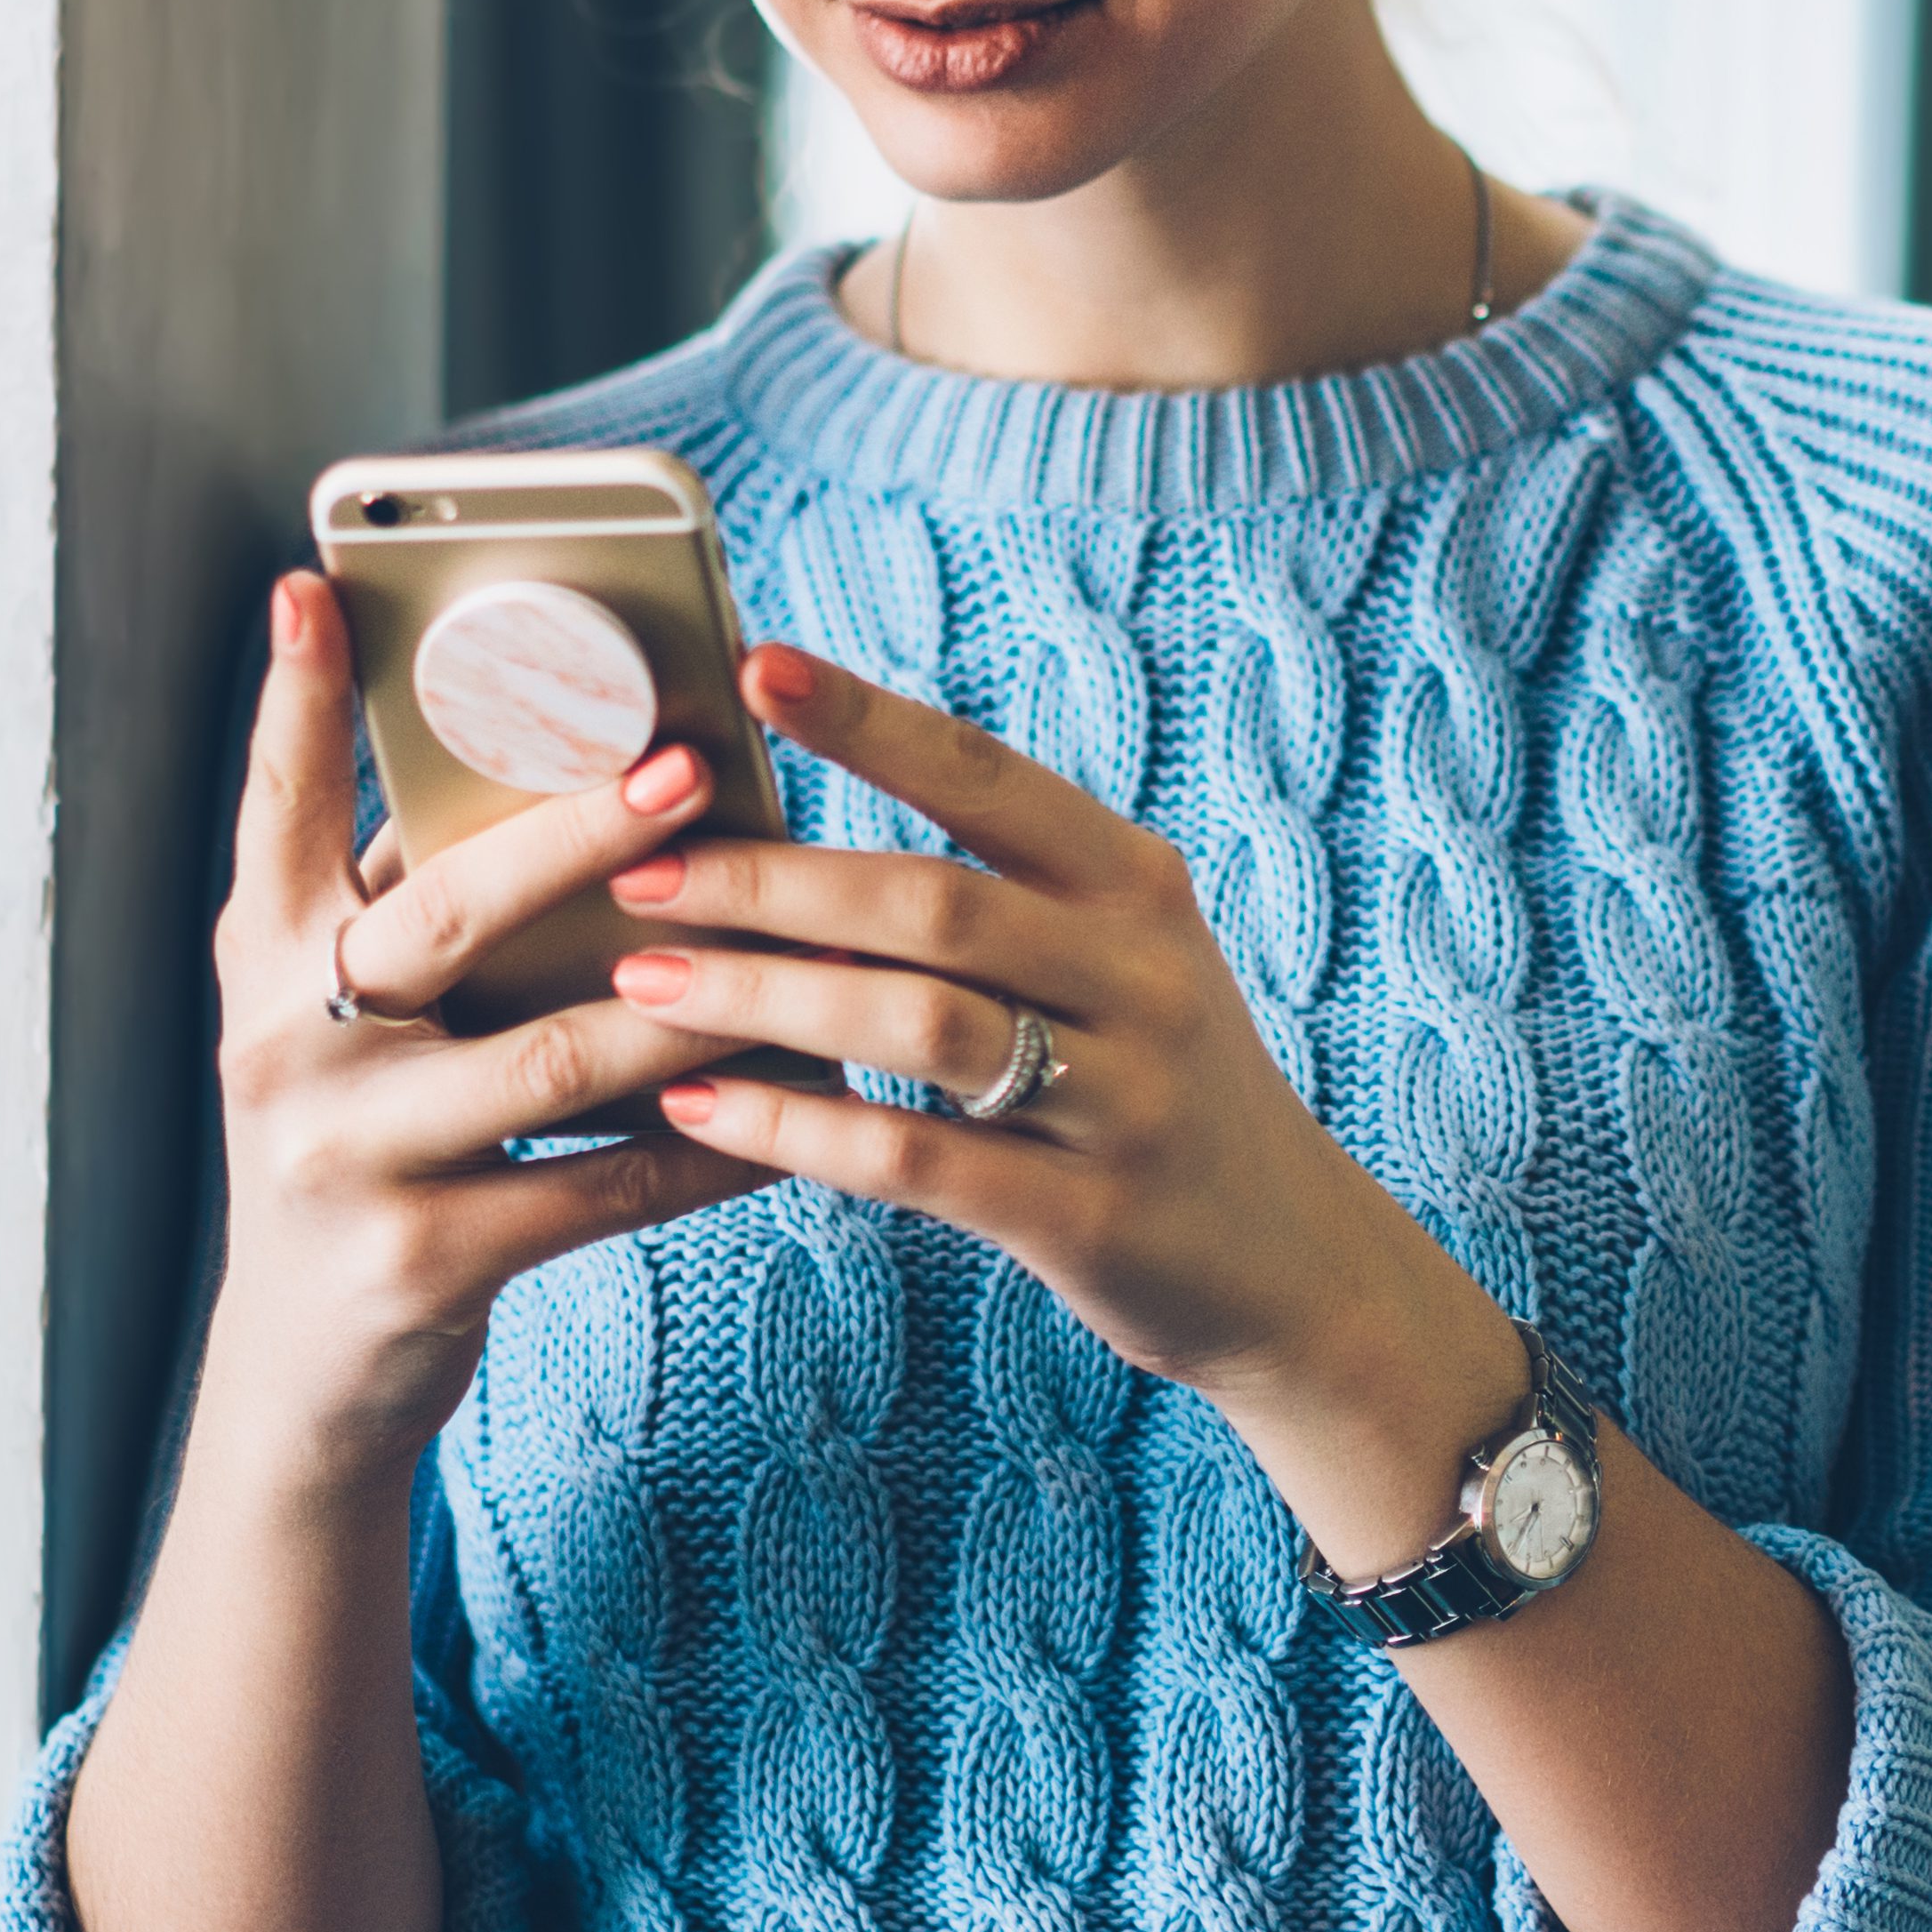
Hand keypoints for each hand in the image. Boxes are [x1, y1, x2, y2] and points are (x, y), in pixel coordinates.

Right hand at [197, 572, 765, 1488]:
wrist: (306, 1377)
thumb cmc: (367, 1147)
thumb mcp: (345, 1024)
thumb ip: (414, 913)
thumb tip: (556, 772)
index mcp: (267, 965)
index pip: (273, 810)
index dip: (287, 700)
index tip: (310, 586)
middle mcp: (288, 1047)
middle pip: (448, 914)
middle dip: (575, 833)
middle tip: (690, 763)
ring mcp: (349, 1160)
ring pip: (555, 1056)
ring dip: (691, 998)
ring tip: (799, 940)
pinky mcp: (424, 1263)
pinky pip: (604, 1186)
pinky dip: (715, 1141)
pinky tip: (802, 1107)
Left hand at [604, 643, 1523, 1559]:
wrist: (1291, 1266)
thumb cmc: (1157, 1093)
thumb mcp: (1120, 966)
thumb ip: (998, 904)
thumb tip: (788, 855)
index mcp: (1138, 886)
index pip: (986, 776)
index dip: (868, 718)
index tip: (753, 664)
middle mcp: (1143, 974)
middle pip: (932, 900)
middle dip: (770, 882)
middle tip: (640, 875)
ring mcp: (1126, 1098)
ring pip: (918, 1024)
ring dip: (765, 998)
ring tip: (641, 986)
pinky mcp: (1092, 1215)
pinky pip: (917, 1162)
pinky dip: (797, 1128)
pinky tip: (700, 1109)